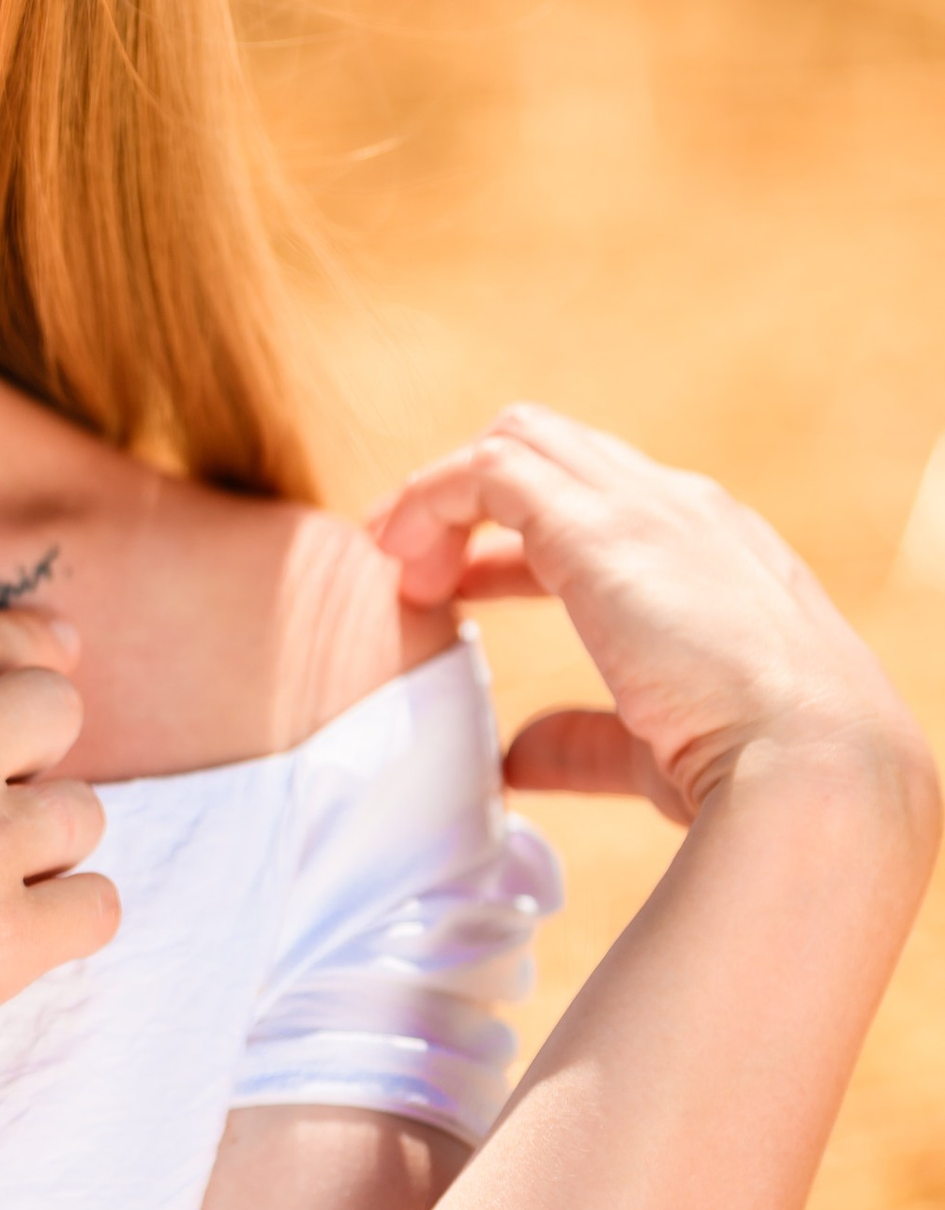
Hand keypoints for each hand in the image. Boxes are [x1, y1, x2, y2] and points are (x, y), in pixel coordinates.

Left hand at [371, 402, 933, 827]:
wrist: (812, 764)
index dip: (519, 539)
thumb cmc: (753, 769)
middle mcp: (682, 508)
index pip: (602, 504)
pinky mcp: (598, 525)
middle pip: (556, 451)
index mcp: (714, 550)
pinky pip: (491, 469)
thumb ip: (582, 740)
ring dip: (443, 495)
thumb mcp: (656, 744)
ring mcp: (644, 507)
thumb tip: (515, 760)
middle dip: (475, 497)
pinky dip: (432, 500)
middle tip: (414, 571)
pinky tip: (401, 561)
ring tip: (396, 563)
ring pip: (519, 440)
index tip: (460, 587)